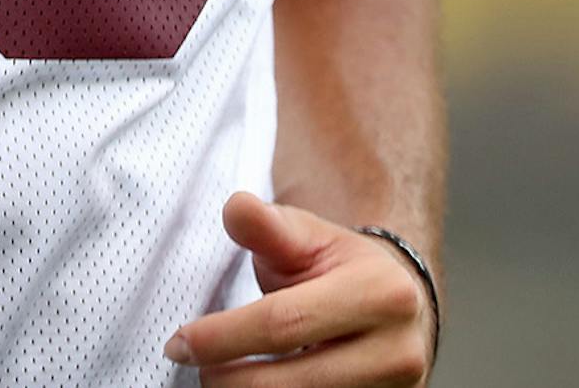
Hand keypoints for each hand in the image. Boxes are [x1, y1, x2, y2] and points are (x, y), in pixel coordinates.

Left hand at [164, 194, 435, 384]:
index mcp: (380, 294)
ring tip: (218, 376)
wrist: (399, 307)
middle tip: (193, 367)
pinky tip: (251, 386)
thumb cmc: (339, 267)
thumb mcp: (306, 236)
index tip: (179, 342)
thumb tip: (234, 208)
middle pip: (292, 381)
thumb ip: (267, 224)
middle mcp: (398, 351)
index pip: (284, 323)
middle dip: (231, 379)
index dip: (224, 337)